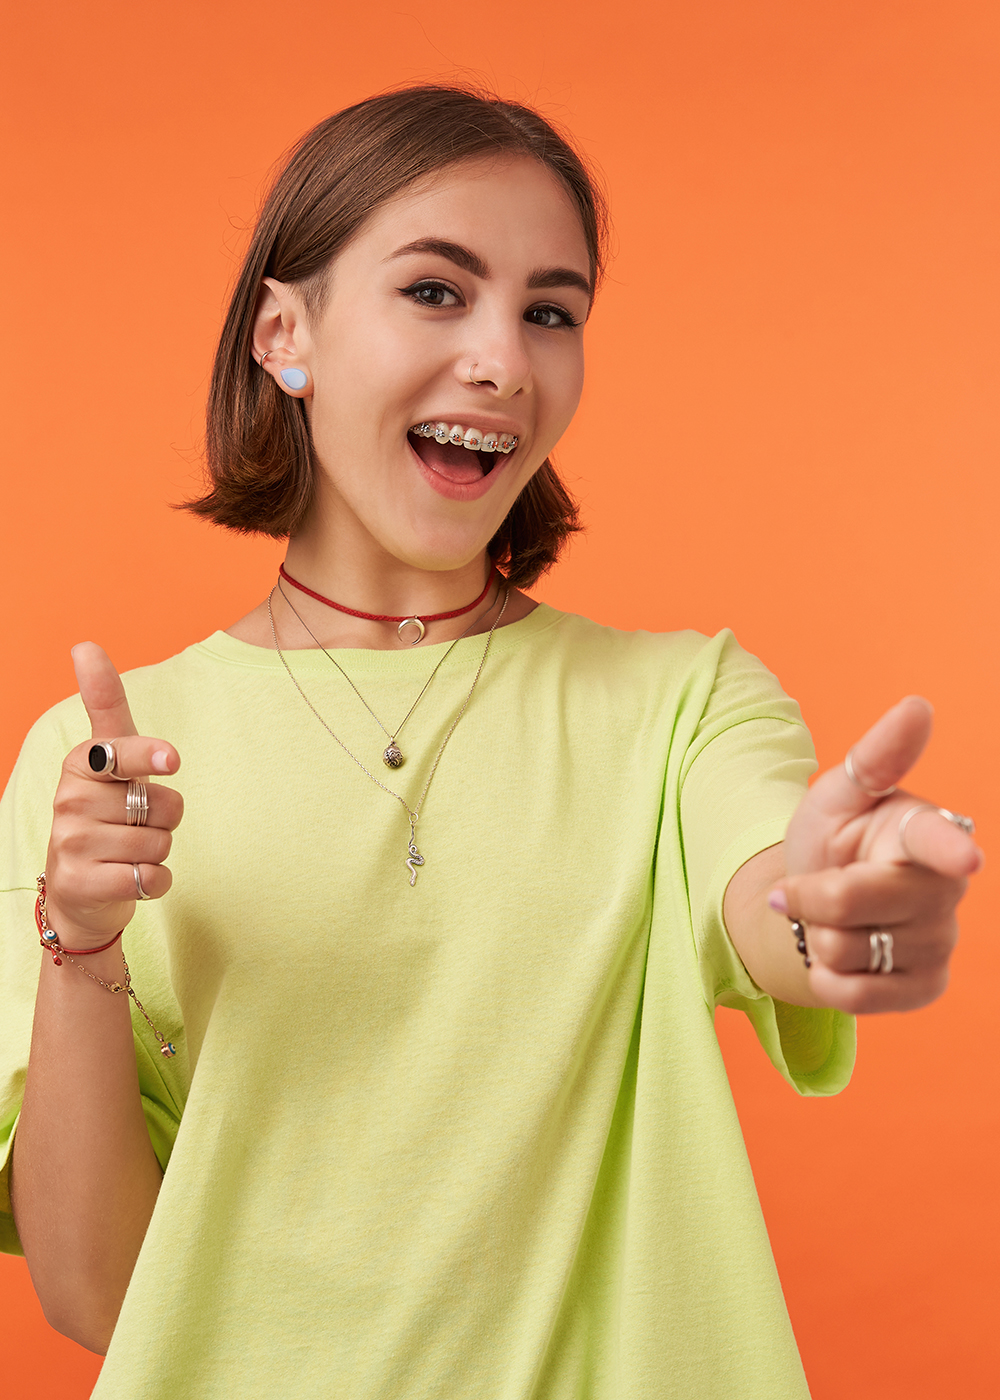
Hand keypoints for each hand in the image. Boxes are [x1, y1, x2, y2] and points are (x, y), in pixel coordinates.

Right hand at [43, 643, 182, 948]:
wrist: (80, 890)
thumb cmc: (108, 814)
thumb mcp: (112, 762)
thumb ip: (107, 708)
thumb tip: (83, 644)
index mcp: (82, 762)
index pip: (119, 749)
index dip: (148, 754)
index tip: (171, 758)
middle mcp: (69, 799)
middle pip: (162, 803)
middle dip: (165, 817)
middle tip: (138, 822)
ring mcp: (71, 842)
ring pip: (160, 842)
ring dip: (159, 851)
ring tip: (129, 851)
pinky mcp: (82, 883)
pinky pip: (150, 878)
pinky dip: (154, 881)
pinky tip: (130, 878)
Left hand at [773, 696, 982, 1012]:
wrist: (817, 906)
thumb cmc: (835, 838)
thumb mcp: (838, 795)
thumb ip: (874, 757)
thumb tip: (918, 707)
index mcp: (926, 831)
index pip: (936, 841)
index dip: (947, 850)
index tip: (964, 858)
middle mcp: (945, 888)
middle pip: (853, 903)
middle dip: (809, 898)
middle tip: (806, 888)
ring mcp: (941, 941)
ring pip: (848, 952)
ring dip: (818, 938)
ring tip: (832, 921)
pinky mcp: (927, 987)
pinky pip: (854, 995)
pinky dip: (827, 978)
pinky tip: (841, 958)